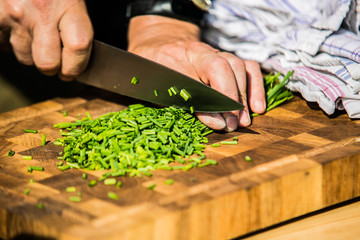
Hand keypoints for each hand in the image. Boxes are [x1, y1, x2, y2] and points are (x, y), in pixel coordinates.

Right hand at [0, 0, 92, 80]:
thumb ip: (76, 20)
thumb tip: (78, 53)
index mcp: (68, 4)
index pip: (78, 47)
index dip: (76, 66)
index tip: (73, 71)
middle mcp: (40, 12)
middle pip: (47, 63)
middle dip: (51, 67)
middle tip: (53, 61)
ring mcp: (13, 14)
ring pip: (24, 57)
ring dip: (29, 53)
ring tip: (31, 34)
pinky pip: (1, 45)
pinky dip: (6, 42)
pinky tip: (13, 29)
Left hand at [128, 15, 265, 131]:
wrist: (162, 43)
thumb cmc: (155, 70)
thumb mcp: (156, 87)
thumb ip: (180, 103)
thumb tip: (216, 122)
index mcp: (175, 56)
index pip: (195, 77)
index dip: (210, 100)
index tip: (219, 121)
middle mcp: (199, 51)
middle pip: (222, 68)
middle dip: (230, 100)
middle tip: (232, 125)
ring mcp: (217, 53)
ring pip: (238, 65)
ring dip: (244, 96)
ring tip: (244, 120)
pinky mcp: (229, 58)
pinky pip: (248, 67)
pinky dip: (255, 86)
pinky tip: (257, 106)